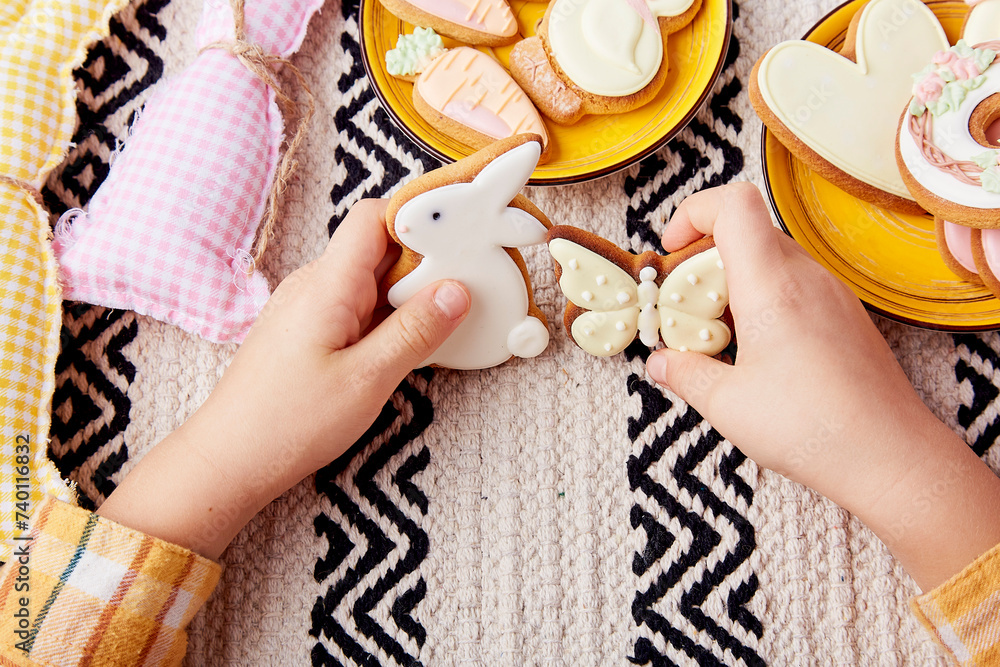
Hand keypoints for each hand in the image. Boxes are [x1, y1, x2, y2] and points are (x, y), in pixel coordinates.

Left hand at [98, 199, 470, 558]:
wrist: (229, 459)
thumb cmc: (288, 423)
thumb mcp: (368, 379)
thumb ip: (415, 331)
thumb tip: (456, 291)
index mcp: (327, 284)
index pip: (374, 217)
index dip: (418, 216)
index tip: (459, 233)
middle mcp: (314, 285)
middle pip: (377, 246)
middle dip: (423, 260)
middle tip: (465, 284)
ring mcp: (307, 307)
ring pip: (369, 278)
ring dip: (406, 291)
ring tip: (440, 318)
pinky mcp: (307, 331)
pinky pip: (355, 305)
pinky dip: (385, 314)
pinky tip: (403, 342)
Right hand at [645, 182, 999, 589]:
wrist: (891, 457)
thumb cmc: (813, 429)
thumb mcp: (728, 406)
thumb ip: (684, 374)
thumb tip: (659, 363)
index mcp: (772, 285)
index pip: (734, 204)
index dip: (692, 212)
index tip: (671, 250)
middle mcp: (806, 276)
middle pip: (748, 230)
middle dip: (704, 257)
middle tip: (684, 304)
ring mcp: (832, 293)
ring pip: (772, 258)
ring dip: (734, 281)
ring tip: (717, 333)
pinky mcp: (845, 315)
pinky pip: (796, 283)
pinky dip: (764, 299)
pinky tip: (756, 350)